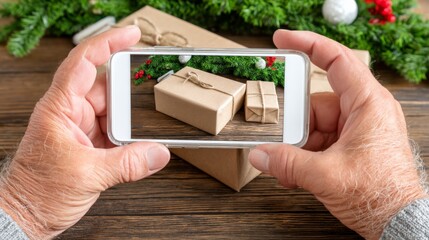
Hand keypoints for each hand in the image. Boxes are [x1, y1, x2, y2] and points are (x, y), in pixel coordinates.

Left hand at [0, 26, 169, 238]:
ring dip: (128, 123)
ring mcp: (80, 129)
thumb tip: (159, 153)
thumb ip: (128, 164)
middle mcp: (70, 113)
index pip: (83, 63)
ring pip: (113, 113)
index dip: (108, 43)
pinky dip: (128, 138)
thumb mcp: (87, 176)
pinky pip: (115, 132)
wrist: (27, 216)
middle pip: (106, 88)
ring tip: (142, 132)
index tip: (132, 35)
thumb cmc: (37, 192)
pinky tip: (137, 145)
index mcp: (59, 108)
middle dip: (127, 95)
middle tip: (150, 95)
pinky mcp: (89, 144)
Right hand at [249, 30, 427, 238]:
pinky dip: (305, 154)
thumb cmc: (382, 194)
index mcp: (367, 105)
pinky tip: (295, 172)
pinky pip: (320, 141)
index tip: (282, 39)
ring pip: (314, 126)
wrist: (399, 223)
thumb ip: (288, 163)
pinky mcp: (351, 146)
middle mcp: (363, 112)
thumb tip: (259, 155)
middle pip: (316, 103)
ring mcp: (356, 130)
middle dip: (296, 126)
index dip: (308, 44)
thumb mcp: (326, 176)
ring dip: (298, 146)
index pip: (337, 60)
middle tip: (281, 142)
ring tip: (289, 167)